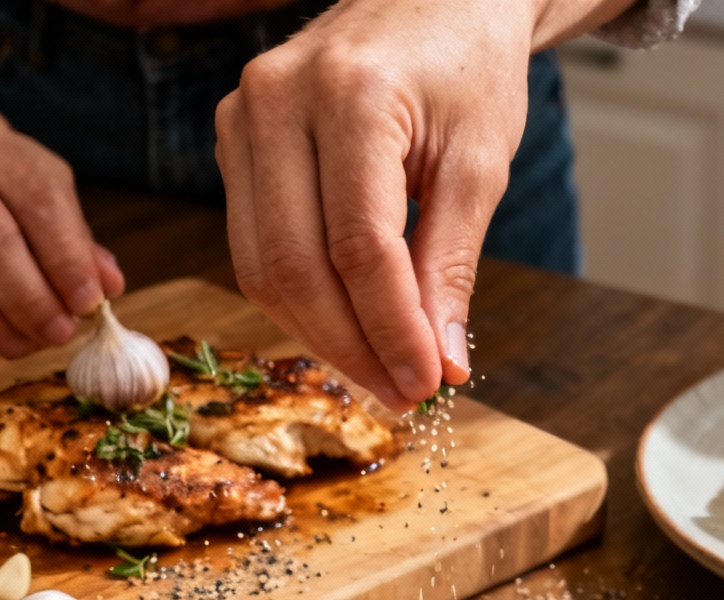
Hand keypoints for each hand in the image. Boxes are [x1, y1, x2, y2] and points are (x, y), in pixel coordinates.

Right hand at [0, 119, 123, 356]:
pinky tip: (7, 339)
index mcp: (2, 151)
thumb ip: (74, 236)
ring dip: (7, 319)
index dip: (67, 258)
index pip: (41, 199)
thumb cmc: (3, 181)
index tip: (89, 303)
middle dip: (34, 297)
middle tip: (60, 332)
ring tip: (34, 341)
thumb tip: (109, 285)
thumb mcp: (42, 188)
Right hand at [215, 0, 627, 409]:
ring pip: (263, 270)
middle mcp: (275, 100)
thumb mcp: (478, 165)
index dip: (391, 330)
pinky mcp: (234, 143)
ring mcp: (241, 119)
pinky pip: (255, 251)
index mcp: (349, 94)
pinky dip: (302, 305)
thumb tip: (441, 362)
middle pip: (296, 266)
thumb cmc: (464, 70)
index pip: (359, 246)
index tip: (428, 383)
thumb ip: (452, 265)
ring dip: (323, 339)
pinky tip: (350, 332)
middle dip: (353, 348)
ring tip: (384, 374)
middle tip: (405, 394)